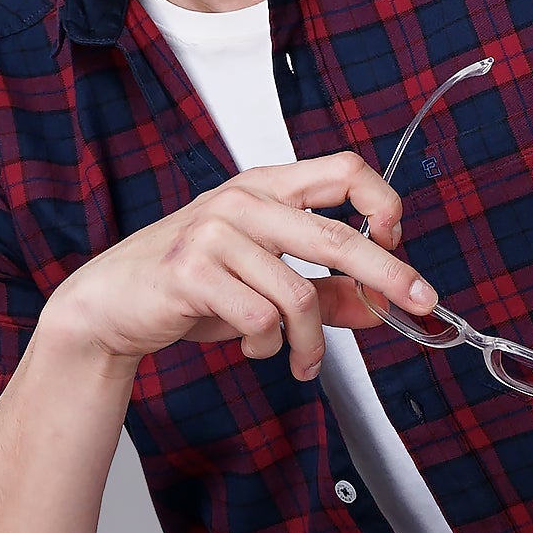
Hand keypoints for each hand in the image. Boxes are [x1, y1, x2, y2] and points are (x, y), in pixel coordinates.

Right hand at [41, 154, 436, 381]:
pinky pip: (260, 319)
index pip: (345, 169)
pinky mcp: (193, 272)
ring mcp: (215, 232)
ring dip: (310, 344)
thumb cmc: (191, 287)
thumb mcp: (265, 284)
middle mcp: (244, 199)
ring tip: (303, 364)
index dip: (382, 204)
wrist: (111, 305)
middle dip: (388, 274)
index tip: (398, 243)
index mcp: (267, 186)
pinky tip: (254, 350)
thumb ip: (325, 292)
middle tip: (420, 303)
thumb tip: (382, 308)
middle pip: (338, 236)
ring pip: (298, 297)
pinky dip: (267, 347)